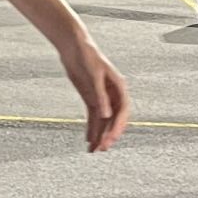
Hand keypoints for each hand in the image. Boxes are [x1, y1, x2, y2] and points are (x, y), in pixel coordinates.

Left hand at [61, 37, 128, 152]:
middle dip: (108, 135)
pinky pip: (93, 117)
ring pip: (103, 121)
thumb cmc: (88, 56)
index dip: (118, 126)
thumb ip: (100, 96)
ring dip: (99, 135)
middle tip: (102, 149)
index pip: (122, 111)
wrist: (74, 46)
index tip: (112, 138)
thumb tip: (106, 116)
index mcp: (119, 87)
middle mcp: (112, 94)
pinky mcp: (91, 97)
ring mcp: (101, 97)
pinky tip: (88, 139)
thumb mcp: (94, 76)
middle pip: (113, 119)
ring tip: (94, 150)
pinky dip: (91, 128)